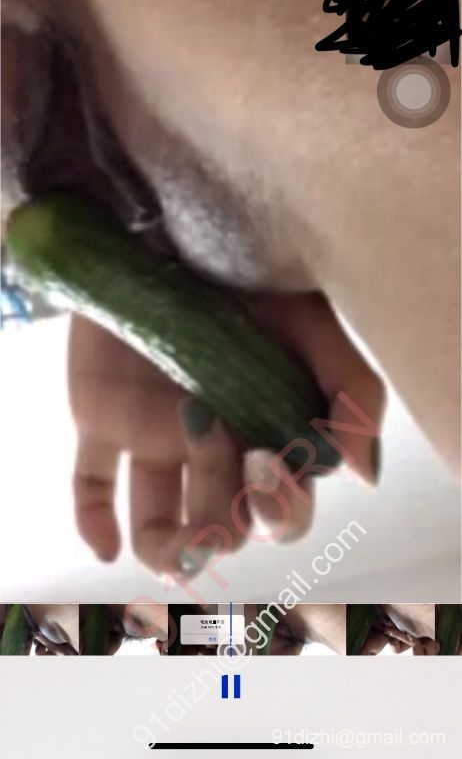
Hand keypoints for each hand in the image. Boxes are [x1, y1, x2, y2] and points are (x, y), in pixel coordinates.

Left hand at [69, 290, 383, 576]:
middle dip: (225, 522)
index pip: (282, 505)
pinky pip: (90, 483)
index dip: (278, 506)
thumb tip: (365, 474)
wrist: (165, 221)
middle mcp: (215, 444)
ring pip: (158, 523)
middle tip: (222, 461)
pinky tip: (103, 542)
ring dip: (165, 548)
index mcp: (268, 430)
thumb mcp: (310, 317)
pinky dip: (92, 521)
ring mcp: (155, 436)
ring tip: (165, 540)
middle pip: (223, 524)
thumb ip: (348, 388)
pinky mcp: (100, 418)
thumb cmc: (248, 269)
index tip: (264, 458)